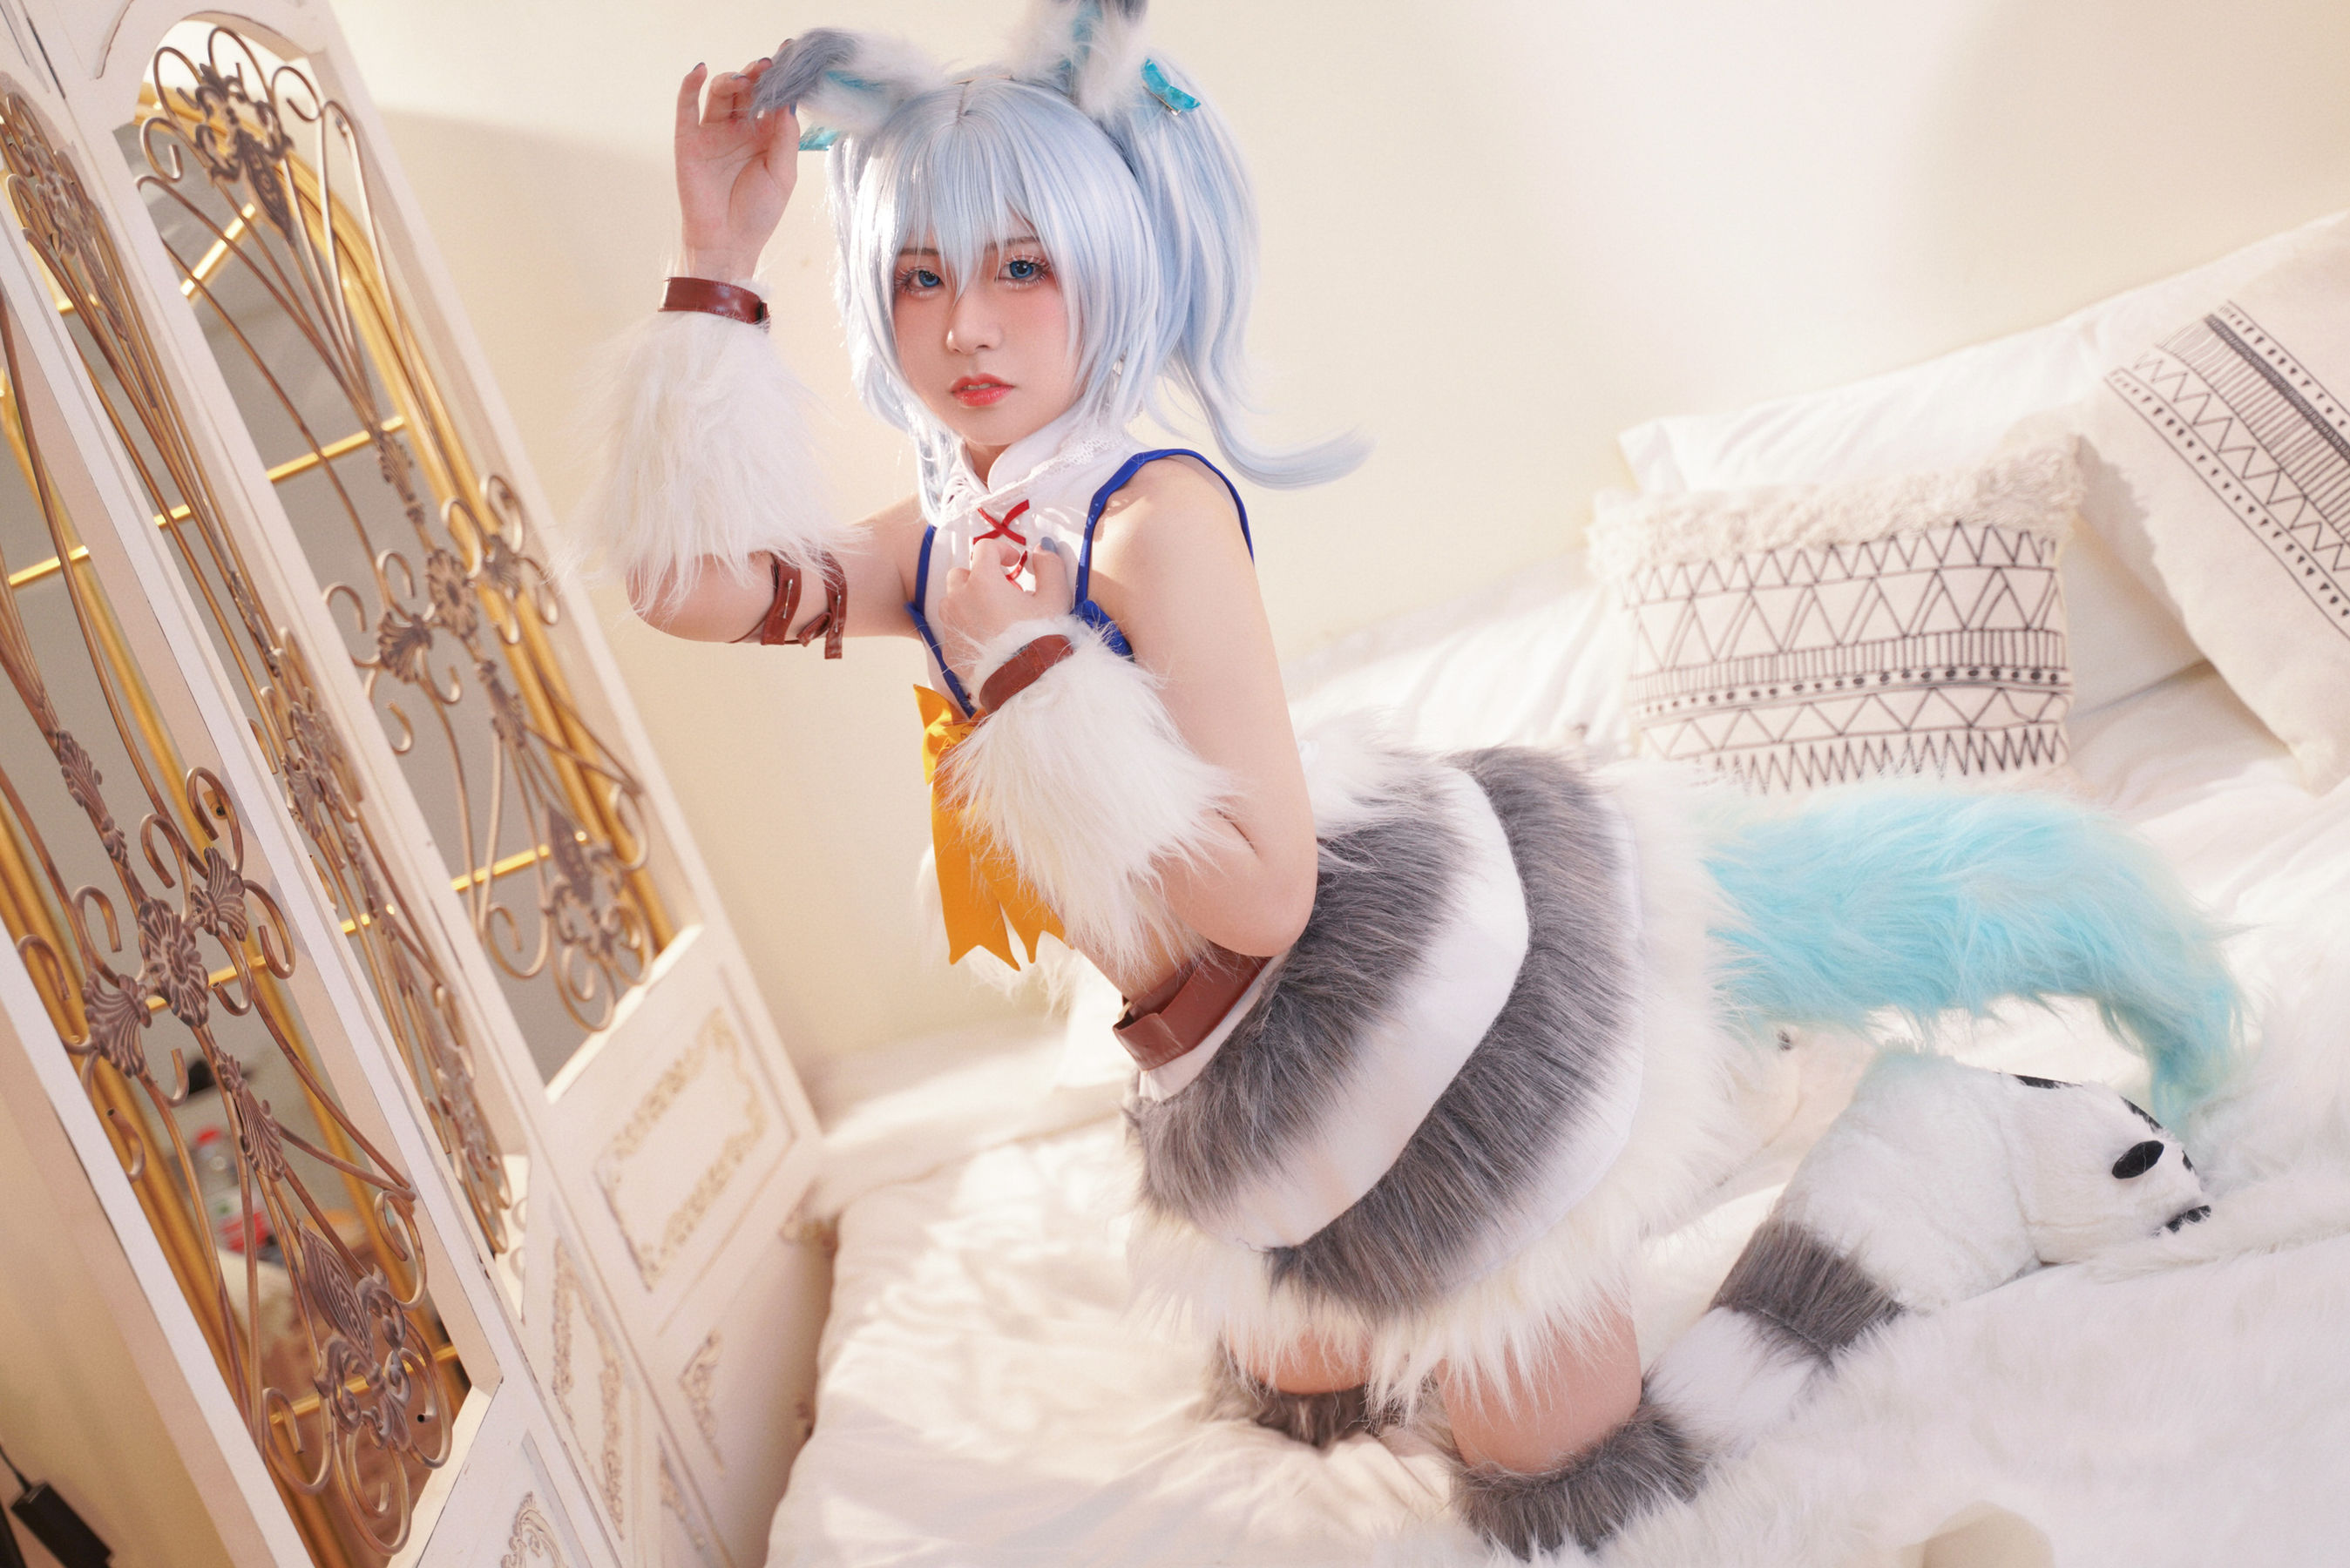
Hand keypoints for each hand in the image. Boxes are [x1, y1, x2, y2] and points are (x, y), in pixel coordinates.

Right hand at [675, 56, 798, 281]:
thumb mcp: (782, 174)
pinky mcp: (689, 139)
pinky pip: (687, 106)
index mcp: (765, 136)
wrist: (728, 244)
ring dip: (731, 80)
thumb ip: (785, 137)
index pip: (772, 98)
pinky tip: (700, 70)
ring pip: (720, 93)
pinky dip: (690, 85)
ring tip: (744, 79)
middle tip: (767, 65)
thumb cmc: (758, 214)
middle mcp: (739, 129)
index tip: (790, 52)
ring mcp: (713, 132)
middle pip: (747, 90)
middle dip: (757, 74)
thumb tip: (789, 100)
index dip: (780, 77)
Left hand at [935, 537, 1074, 685]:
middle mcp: (959, 598)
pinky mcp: (948, 649)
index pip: (984, 548)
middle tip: (1003, 593)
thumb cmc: (1041, 637)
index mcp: (983, 580)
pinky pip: (952, 630)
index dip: (1001, 551)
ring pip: (952, 601)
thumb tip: (1041, 550)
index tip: (1014, 564)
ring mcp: (950, 625)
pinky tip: (988, 640)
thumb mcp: (1056, 597)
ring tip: (994, 617)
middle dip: (979, 577)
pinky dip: (966, 628)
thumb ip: (1050, 566)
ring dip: (969, 602)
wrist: (1026, 682)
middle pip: (961, 573)